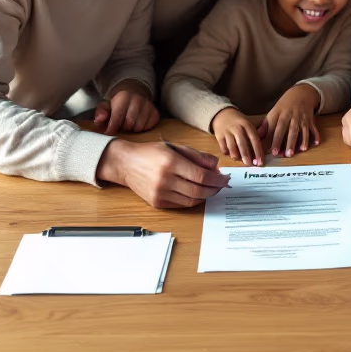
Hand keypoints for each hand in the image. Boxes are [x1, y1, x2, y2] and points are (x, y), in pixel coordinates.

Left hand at [94, 79, 158, 135]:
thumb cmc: (117, 102)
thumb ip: (101, 112)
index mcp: (124, 96)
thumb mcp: (106, 104)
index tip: (108, 133)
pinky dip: (142, 129)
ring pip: (139, 127)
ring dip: (132, 130)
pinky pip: (149, 127)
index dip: (112, 128)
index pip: (117, 117)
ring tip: (128, 126)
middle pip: (129, 124)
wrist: (133, 91)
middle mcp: (138, 99)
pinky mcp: (155, 112)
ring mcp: (148, 106)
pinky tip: (137, 124)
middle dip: (122, 129)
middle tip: (119, 127)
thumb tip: (100, 119)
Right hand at [95, 139, 229, 207]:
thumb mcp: (175, 147)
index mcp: (171, 162)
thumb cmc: (151, 153)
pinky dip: (193, 200)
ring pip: (191, 200)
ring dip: (205, 196)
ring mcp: (160, 193)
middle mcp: (165, 179)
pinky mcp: (157, 203)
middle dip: (214, 189)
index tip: (224, 178)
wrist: (126, 163)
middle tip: (222, 185)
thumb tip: (216, 166)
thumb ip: (197, 156)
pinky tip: (198, 193)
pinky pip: (181, 204)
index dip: (216, 179)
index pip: (201, 175)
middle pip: (198, 190)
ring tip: (211, 189)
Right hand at [212, 107, 264, 166]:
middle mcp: (237, 128)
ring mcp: (227, 132)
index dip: (258, 151)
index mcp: (247, 125)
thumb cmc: (239, 122)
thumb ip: (253, 137)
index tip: (260, 161)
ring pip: (232, 147)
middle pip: (242, 144)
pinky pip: (223, 148)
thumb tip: (259, 155)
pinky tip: (230, 155)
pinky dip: (227, 153)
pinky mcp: (218, 136)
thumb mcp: (248, 125)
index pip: (254, 139)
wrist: (222, 114)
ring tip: (240, 161)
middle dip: (247, 156)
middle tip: (251, 165)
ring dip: (236, 156)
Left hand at [260, 84, 319, 157]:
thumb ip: (266, 125)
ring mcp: (302, 118)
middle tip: (287, 154)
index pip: (276, 129)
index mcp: (280, 115)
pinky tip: (316, 143)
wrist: (301, 93)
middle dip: (288, 142)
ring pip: (302, 130)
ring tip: (300, 151)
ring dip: (302, 140)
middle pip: (290, 130)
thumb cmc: (285, 105)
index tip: (273, 151)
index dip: (274, 140)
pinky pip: (313, 128)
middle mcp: (291, 116)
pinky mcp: (311, 120)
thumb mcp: (274, 111)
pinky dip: (315, 135)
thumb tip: (257, 136)